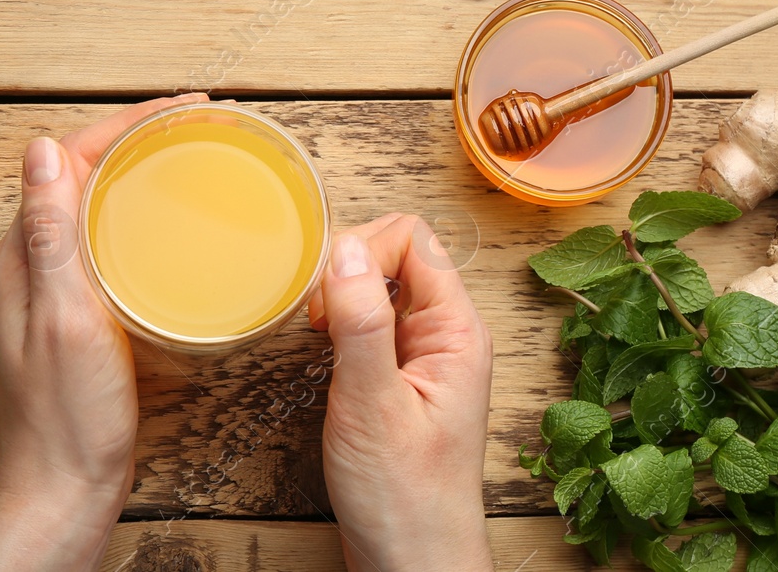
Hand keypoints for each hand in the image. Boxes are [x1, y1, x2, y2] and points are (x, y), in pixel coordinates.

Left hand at [0, 94, 208, 571]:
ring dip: (140, 172)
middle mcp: (31, 262)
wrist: (63, 492)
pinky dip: (140, 217)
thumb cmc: (67, 417)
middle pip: (84, 173)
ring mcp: (53, 288)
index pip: (72, 158)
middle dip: (139, 137)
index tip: (186, 108)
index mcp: (22, 254)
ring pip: (97, 206)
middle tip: (201, 123)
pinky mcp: (77, 314)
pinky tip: (172, 228)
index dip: (128, 122)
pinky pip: (107, 242)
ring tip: (192, 156)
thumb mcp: (65, 318)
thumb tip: (42, 148)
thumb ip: (51, 235)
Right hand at [308, 214, 493, 571]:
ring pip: (379, 286)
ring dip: (341, 298)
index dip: (364, 250)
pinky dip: (340, 325)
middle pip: (396, 253)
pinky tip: (327, 355)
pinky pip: (369, 321)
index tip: (330, 297)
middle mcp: (445, 335)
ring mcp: (423, 355)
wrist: (413, 564)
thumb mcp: (373, 406)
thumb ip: (361, 323)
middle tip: (320, 319)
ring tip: (322, 338)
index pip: (413, 238)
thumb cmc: (405, 501)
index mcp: (456, 332)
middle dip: (348, 270)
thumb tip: (344, 250)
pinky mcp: (399, 376)